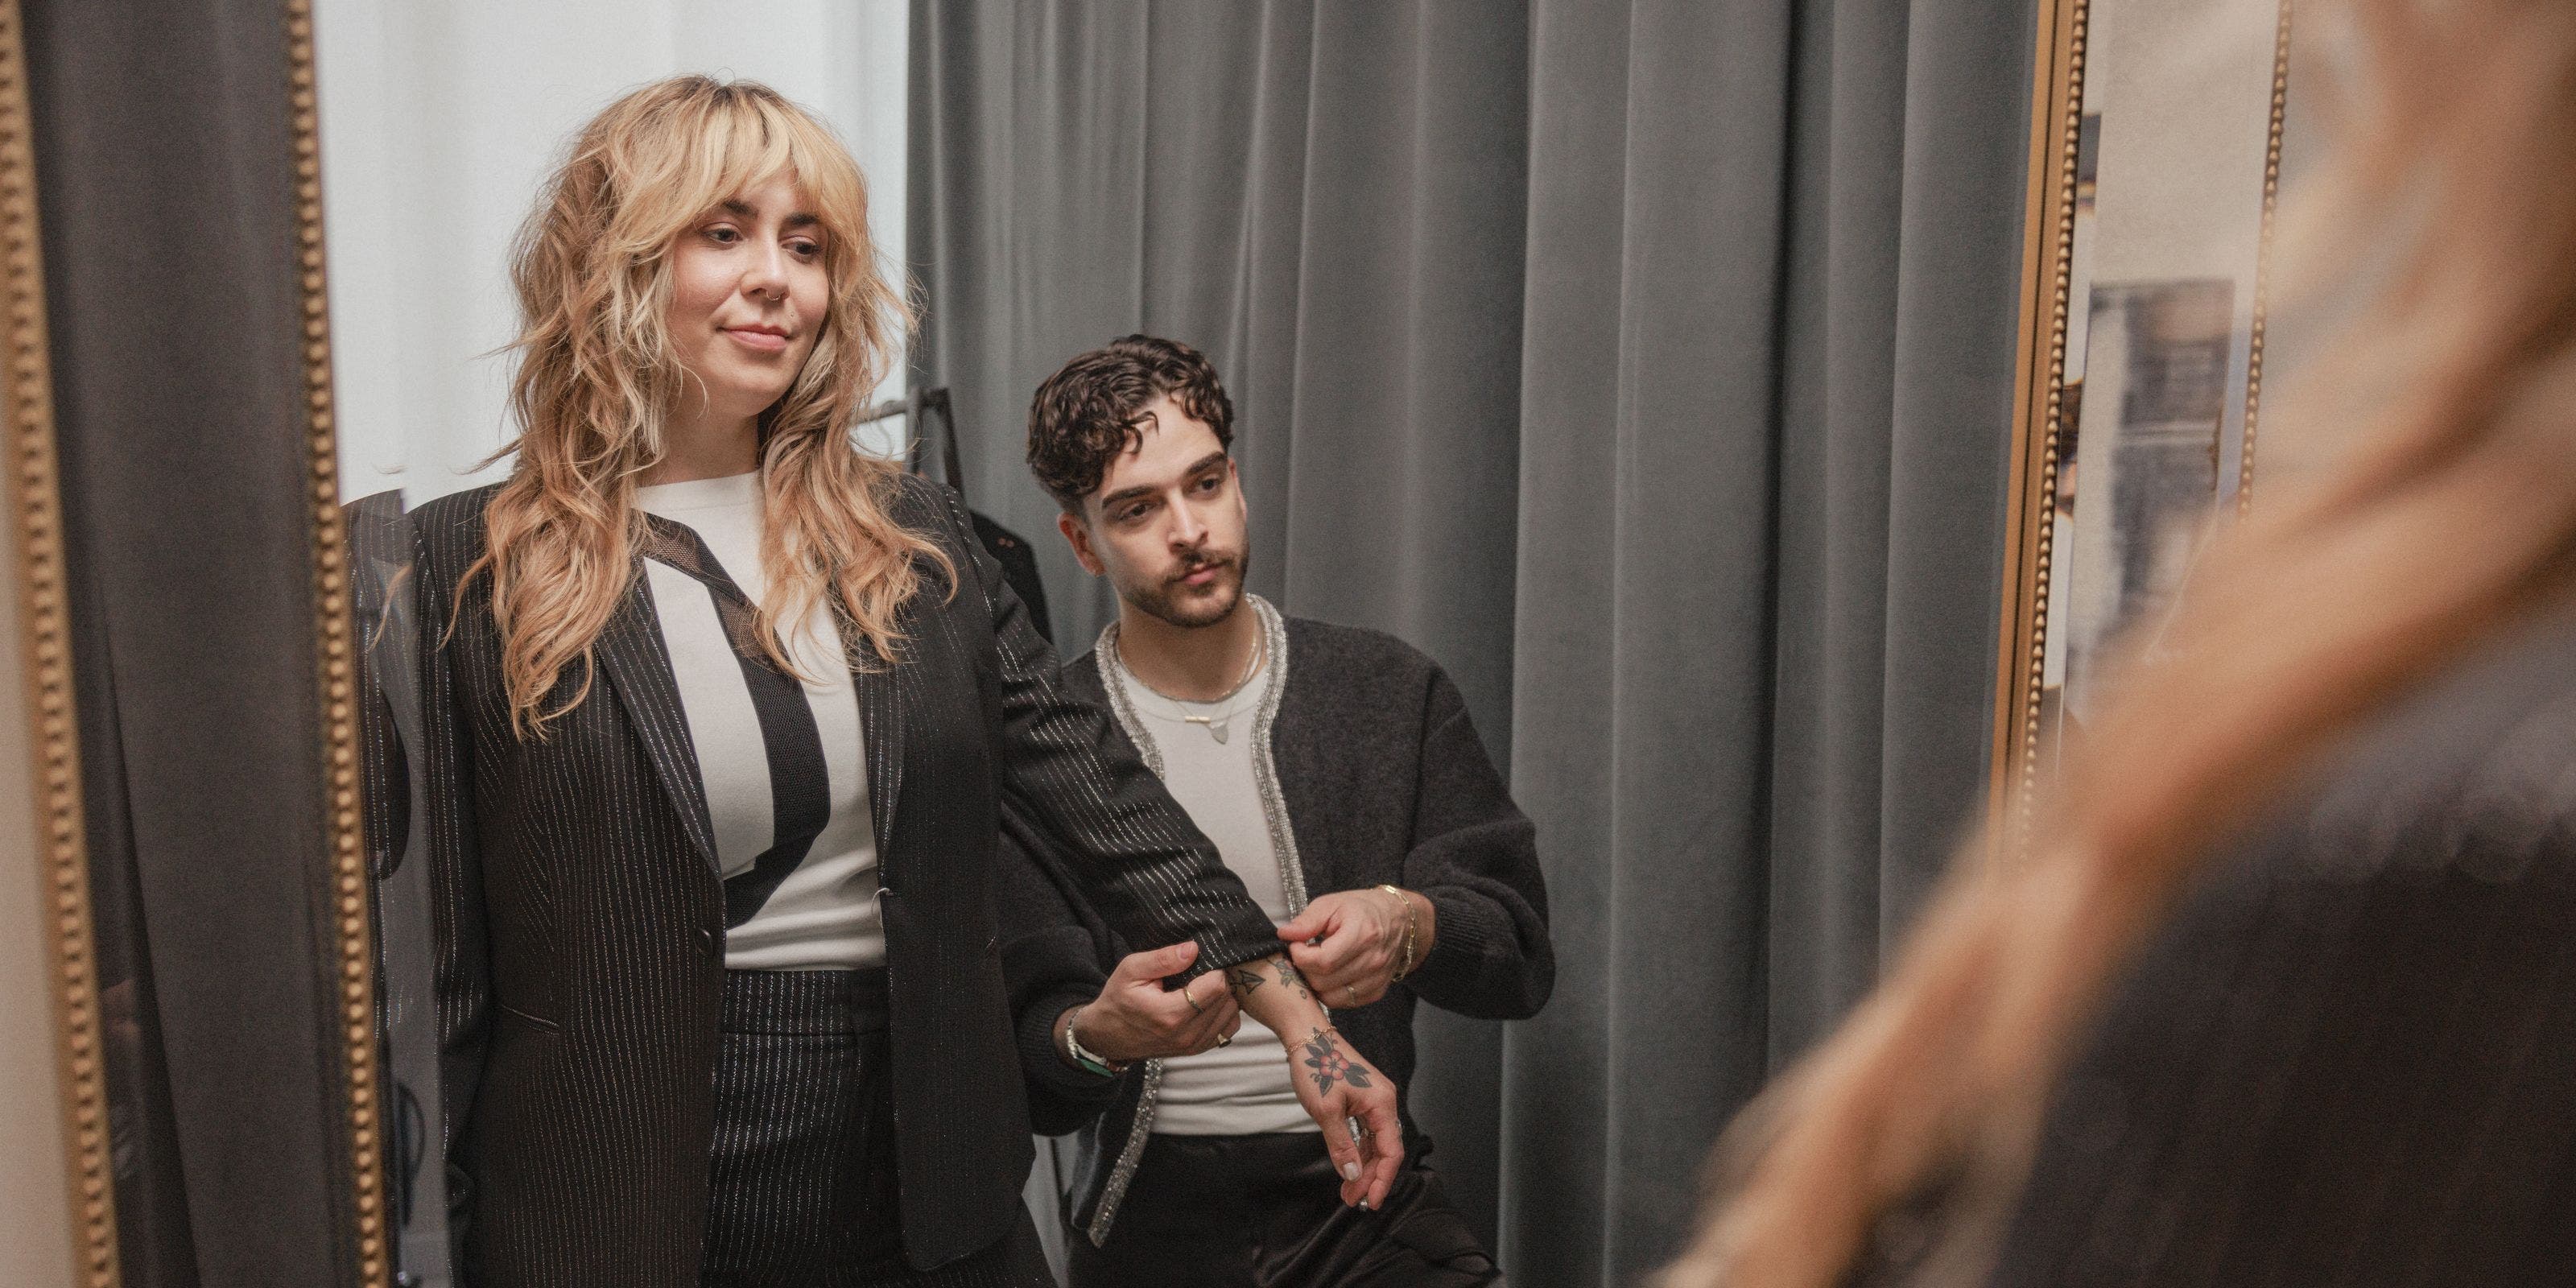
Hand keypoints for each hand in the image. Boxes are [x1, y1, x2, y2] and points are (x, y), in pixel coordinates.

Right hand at [1067, 939, 1241, 1065]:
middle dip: (1221, 979)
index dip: (1214, 968)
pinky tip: (1208, 1001)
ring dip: (1224, 996)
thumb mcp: (1131, 970)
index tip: (1202, 961)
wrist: (1108, 1035)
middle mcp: (1186, 1035)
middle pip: (1226, 999)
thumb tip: (1193, 949)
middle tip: (1204, 970)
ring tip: (1204, 985)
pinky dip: (1224, 1012)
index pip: (1216, 986)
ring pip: (1232, 1013)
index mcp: (1170, 1015)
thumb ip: (1163, 959)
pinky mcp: (1198, 1049)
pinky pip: (1228, 1028)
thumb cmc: (1118, 999)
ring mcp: (1194, 1046)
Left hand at [1277, 887, 1430, 1009]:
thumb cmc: (1362, 909)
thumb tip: (1284, 934)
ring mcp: (1377, 979)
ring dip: (1315, 983)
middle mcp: (1373, 960)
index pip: (1323, 961)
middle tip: (1304, 954)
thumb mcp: (1332, 904)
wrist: (1399, 919)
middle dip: (1305, 970)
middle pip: (1323, 981)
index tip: (1296, 944)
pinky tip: (1330, 974)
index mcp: (1363, 934)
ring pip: (1331, 997)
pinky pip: (1344, 1002)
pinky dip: (1330, 992)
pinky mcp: (1377, 992)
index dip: (1300, 956)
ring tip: (1316, 964)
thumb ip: (1308, 921)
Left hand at [1285, 1022, 1403, 1208]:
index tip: (1371, 1201)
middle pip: (1385, 1149)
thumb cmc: (1317, 1065)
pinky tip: (1349, 1167)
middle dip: (1370, 1177)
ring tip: (1348, 1190)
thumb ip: (1342, 1146)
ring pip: (1375, 1143)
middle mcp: (1384, 1102)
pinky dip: (1358, 1151)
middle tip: (1353, 1199)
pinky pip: (1366, 1132)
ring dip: (1363, 1167)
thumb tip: (1354, 1175)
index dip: (1382, 1180)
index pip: (1391, 1151)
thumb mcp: (1326, 1111)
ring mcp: (1374, 1101)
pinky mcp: (1362, 1100)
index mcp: (1382, 1103)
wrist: (1307, 1037)